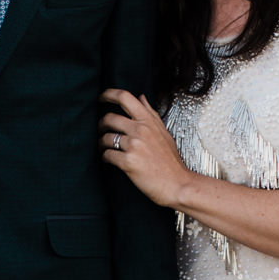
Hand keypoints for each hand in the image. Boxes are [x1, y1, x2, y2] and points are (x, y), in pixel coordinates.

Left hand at [100, 90, 190, 208]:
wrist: (177, 184)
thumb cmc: (171, 161)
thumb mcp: (164, 132)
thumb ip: (151, 114)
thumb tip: (141, 97)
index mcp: (148, 121)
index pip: (125, 97)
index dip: (108, 94)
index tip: (101, 98)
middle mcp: (141, 130)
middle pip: (109, 118)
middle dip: (101, 124)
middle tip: (101, 130)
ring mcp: (134, 145)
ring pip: (105, 137)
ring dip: (101, 144)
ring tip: (105, 148)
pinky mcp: (128, 161)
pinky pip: (107, 155)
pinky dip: (105, 158)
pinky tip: (110, 160)